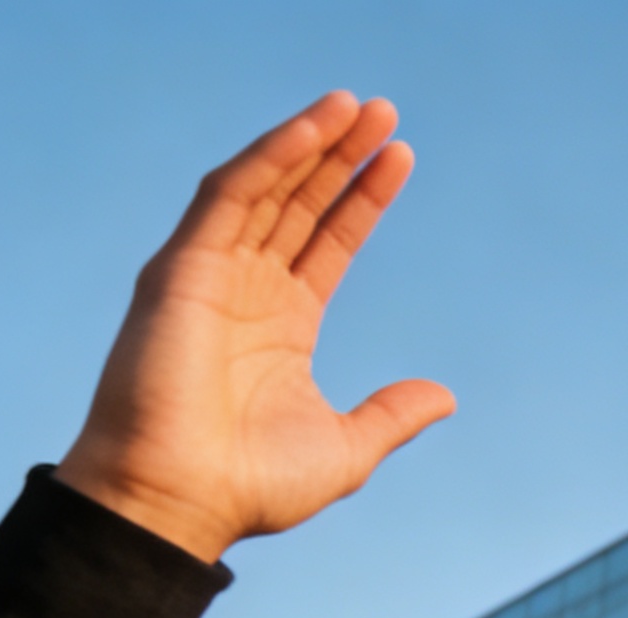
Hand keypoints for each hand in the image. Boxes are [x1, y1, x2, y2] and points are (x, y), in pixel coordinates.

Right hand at [55, 92, 452, 563]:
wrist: (182, 502)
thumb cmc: (250, 485)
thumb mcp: (346, 447)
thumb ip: (392, 413)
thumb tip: (447, 395)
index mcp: (282, 325)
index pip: (330, 243)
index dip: (363, 199)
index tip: (402, 158)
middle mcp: (246, 291)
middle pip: (301, 204)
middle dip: (341, 157)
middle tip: (385, 111)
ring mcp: (212, 276)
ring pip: (265, 189)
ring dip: (308, 143)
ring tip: (356, 105)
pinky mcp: (181, 269)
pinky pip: (227, 197)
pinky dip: (267, 159)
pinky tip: (308, 131)